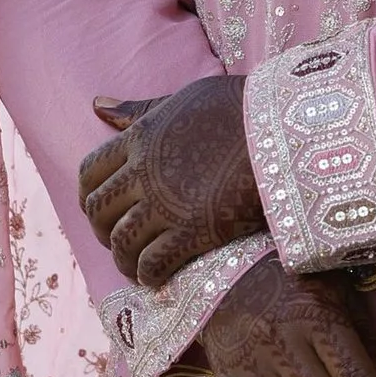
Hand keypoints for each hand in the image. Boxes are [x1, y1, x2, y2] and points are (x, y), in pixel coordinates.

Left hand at [79, 76, 262, 286]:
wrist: (286, 131)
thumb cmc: (242, 109)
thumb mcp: (184, 99)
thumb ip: (141, 109)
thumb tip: (96, 106)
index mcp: (139, 138)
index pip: (90, 173)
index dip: (89, 196)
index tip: (102, 207)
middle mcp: (144, 173)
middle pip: (99, 211)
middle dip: (102, 230)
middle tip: (118, 239)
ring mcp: (166, 205)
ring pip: (122, 243)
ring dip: (123, 259)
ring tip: (135, 265)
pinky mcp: (193, 232)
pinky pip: (153, 264)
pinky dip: (148, 275)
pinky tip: (156, 277)